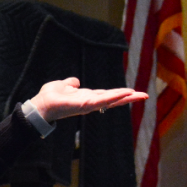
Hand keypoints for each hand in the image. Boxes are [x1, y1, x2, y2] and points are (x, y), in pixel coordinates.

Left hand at [29, 77, 147, 122]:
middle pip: (113, 99)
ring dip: (126, 97)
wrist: (41, 105)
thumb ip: (70, 83)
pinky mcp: (86, 105)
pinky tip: (125, 93)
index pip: (107, 95)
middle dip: (129, 97)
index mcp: (87, 97)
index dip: (119, 94)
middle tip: (145, 95)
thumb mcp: (62, 86)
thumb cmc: (50, 97)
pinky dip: (115, 96)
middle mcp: (91, 102)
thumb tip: (75, 81)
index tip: (133, 92)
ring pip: (111, 100)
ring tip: (140, 95)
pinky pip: (103, 100)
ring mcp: (90, 104)